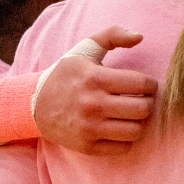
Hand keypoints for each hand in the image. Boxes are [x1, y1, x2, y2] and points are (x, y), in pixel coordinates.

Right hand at [33, 27, 157, 155]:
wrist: (33, 105)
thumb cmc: (66, 75)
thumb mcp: (85, 50)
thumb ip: (112, 35)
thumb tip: (140, 36)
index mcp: (95, 78)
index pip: (142, 84)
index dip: (150, 85)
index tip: (145, 86)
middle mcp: (93, 104)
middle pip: (143, 109)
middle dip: (147, 103)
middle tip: (140, 100)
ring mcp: (89, 128)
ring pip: (136, 131)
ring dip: (138, 122)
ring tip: (130, 115)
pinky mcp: (87, 146)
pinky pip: (124, 148)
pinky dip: (126, 139)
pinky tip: (118, 128)